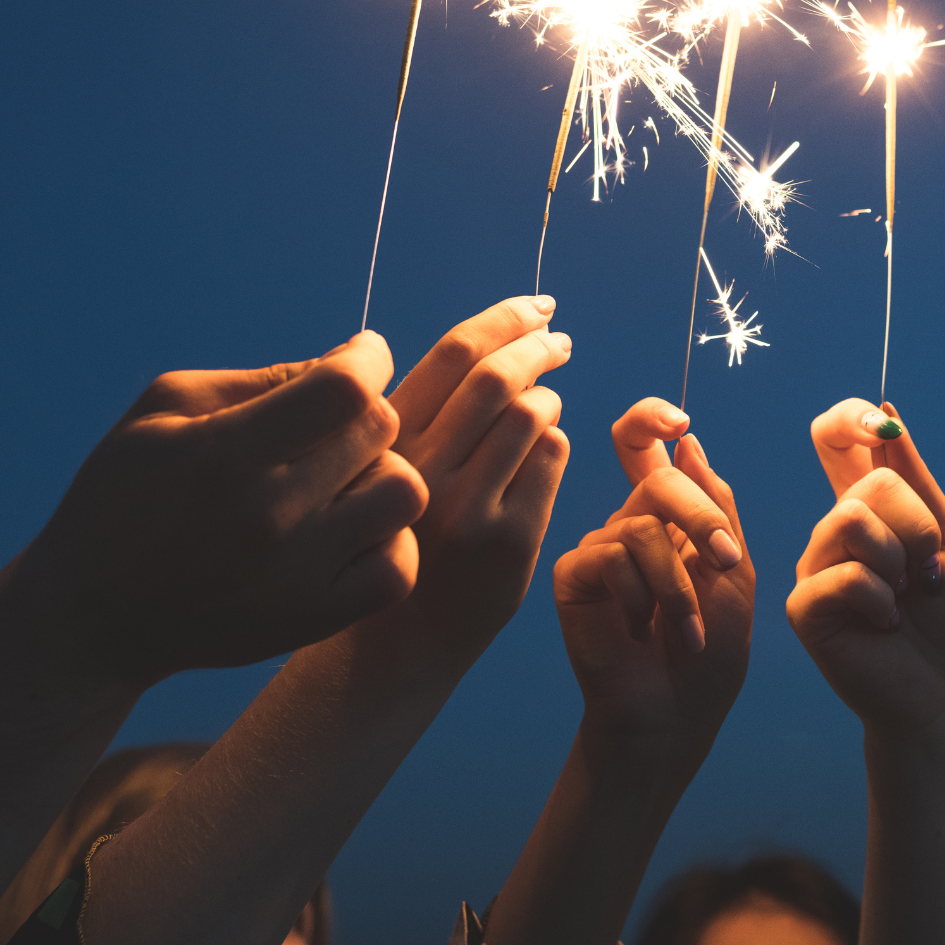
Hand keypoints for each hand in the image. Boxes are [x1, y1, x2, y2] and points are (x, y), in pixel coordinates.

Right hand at [10, 331, 427, 686]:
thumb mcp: (163, 411)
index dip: (367, 358)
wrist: (91, 617)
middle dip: (363, 411)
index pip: (343, 389)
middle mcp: (268, 516)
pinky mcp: (314, 619)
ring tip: (341, 479)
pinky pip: (400, 567)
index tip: (360, 356)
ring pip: (403, 494)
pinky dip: (389, 540)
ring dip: (381, 473)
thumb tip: (348, 359)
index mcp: (223, 455)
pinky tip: (351, 530)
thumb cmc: (124, 496)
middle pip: (378, 431)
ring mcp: (297, 575)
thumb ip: (259, 379)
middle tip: (330, 426)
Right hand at [382, 296, 572, 658]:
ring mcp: (468, 509)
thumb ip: (426, 412)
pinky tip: (542, 448)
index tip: (536, 305)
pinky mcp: (510, 541)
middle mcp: (421, 471)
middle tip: (559, 338)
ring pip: (531, 413)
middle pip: (498, 377)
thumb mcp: (390, 467)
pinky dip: (554, 440)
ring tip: (545, 398)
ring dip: (548, 395)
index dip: (503, 317)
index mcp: (385, 442)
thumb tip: (492, 339)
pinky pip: (551, 458)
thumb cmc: (399, 534)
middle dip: (538, 344)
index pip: (452, 354)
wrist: (401, 638)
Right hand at [553, 399, 752, 752]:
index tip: (680, 421)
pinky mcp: (573, 575)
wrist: (675, 715)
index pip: (646, 446)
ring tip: (687, 630)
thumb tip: (688, 441)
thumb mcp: (734, 572)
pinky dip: (642, 596)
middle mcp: (629, 524)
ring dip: (678, 584)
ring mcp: (599, 548)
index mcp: (669, 517)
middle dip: (701, 518)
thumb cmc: (711, 653)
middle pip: (657, 479)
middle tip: (726, 562)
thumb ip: (717, 506)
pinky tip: (642, 631)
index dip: (651, 418)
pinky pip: (610, 556)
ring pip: (641, 525)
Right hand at [790, 400, 944, 742]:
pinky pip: (847, 574)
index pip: (834, 439)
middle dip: (917, 527)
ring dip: (900, 562)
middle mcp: (833, 530)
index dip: (848, 418)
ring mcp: (815, 565)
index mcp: (866, 507)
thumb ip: (918, 481)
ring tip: (903, 599)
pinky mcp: (804, 605)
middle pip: (869, 483)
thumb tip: (888, 414)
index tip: (876, 424)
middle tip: (924, 573)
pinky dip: (883, 600)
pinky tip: (885, 624)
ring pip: (854, 520)